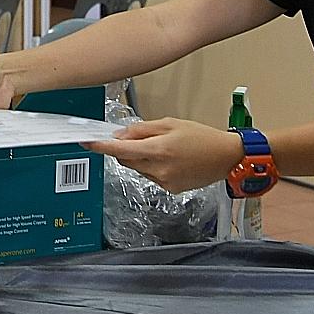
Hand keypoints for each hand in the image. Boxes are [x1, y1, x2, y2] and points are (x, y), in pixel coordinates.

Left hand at [84, 118, 243, 192]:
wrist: (226, 157)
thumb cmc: (202, 137)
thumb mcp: (170, 123)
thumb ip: (142, 129)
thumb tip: (120, 135)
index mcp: (158, 150)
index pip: (120, 150)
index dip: (101, 147)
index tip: (87, 142)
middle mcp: (159, 169)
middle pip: (126, 160)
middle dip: (124, 149)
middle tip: (137, 137)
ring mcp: (164, 182)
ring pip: (137, 168)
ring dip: (139, 157)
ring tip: (162, 147)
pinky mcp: (170, 189)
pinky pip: (150, 176)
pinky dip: (151, 166)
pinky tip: (170, 159)